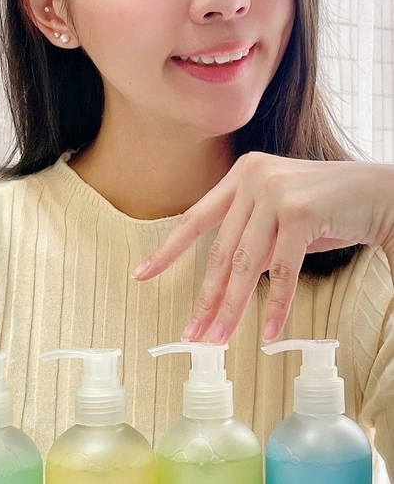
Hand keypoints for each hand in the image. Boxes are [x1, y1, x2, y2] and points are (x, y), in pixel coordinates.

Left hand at [132, 152, 393, 343]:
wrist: (377, 194)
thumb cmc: (327, 209)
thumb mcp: (278, 220)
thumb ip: (250, 240)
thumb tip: (222, 285)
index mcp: (241, 175)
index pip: (196, 217)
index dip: (168, 250)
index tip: (143, 275)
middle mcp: (252, 178)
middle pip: (221, 250)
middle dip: (206, 297)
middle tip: (193, 333)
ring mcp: (274, 191)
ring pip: (246, 263)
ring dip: (232, 308)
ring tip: (220, 339)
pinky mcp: (299, 211)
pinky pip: (281, 270)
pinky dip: (275, 304)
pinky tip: (268, 330)